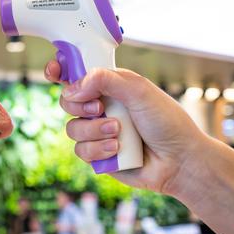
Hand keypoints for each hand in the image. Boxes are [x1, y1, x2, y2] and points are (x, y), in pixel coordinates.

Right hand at [44, 60, 211, 194]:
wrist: (179, 160)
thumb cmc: (166, 122)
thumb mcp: (138, 90)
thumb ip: (103, 80)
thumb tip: (72, 88)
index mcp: (110, 86)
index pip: (77, 75)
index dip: (61, 72)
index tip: (54, 72)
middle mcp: (101, 108)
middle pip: (67, 101)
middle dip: (79, 105)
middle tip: (100, 108)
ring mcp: (98, 132)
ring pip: (72, 129)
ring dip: (94, 131)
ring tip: (118, 133)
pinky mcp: (98, 156)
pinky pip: (81, 151)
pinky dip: (99, 149)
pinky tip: (118, 150)